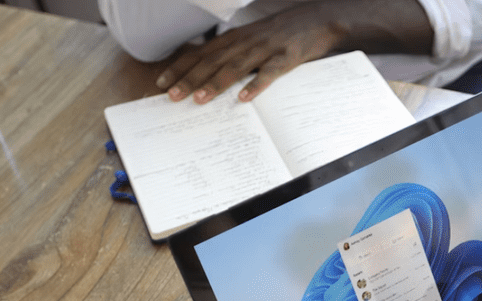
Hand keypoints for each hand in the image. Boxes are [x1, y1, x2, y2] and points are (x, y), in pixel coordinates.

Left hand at [156, 0, 432, 103]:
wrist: (317, 20)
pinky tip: (244, 99)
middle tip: (171, 96)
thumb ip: (235, 53)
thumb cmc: (283, 34)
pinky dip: (256, 86)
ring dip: (215, 83)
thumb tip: (211, 72)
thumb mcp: (254, 39)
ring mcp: (266, 49)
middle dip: (190, 79)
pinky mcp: (286, 58)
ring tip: (199, 99)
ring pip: (235, 67)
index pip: (202, 53)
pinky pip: (269, 73)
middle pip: (212, 61)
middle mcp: (246, 41)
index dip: (182, 67)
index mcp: (236, 38)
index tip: (163, 82)